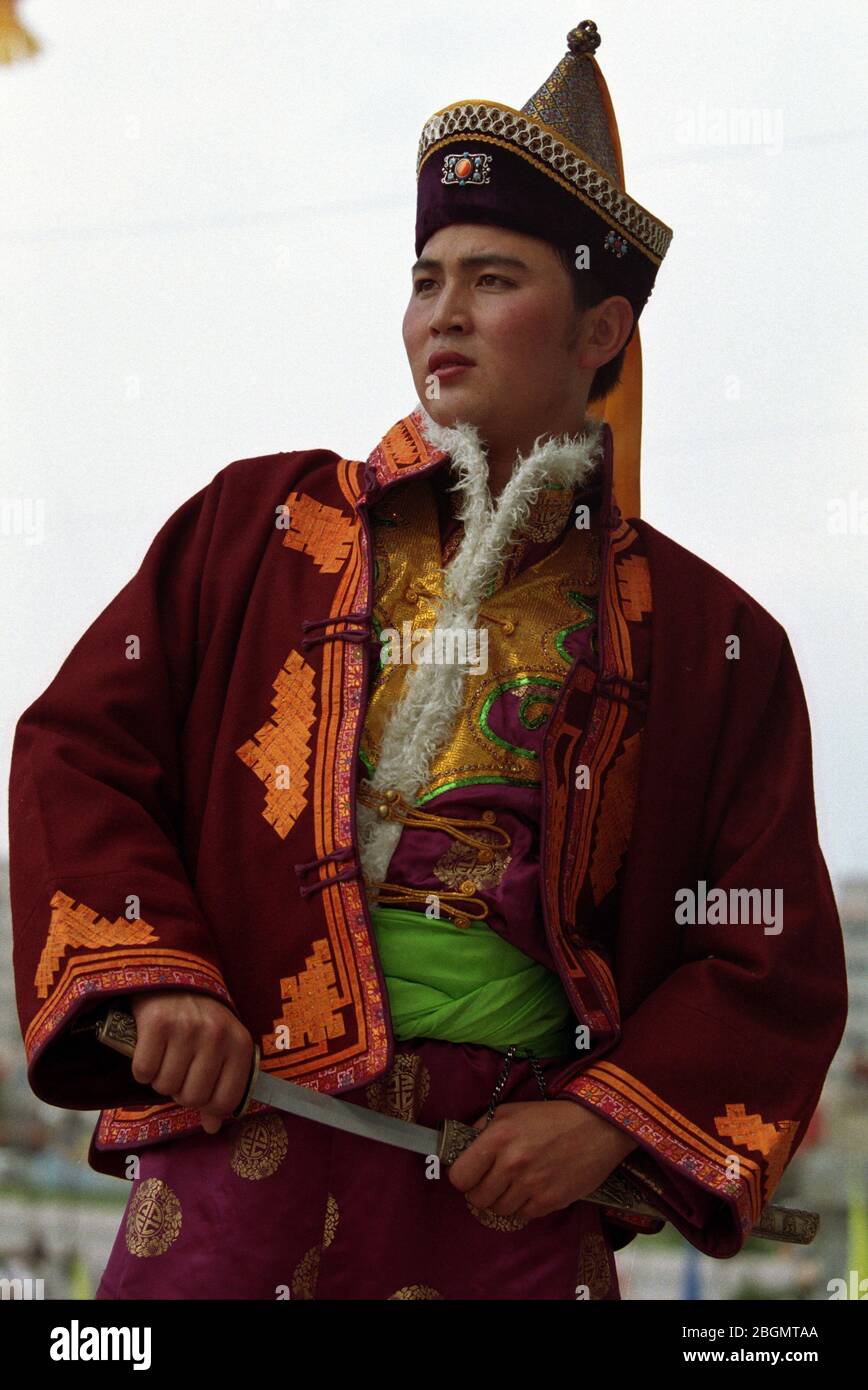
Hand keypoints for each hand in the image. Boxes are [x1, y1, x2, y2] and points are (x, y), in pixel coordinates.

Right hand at [127, 990, 253, 1134]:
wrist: (174, 980)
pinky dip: (142, 1068)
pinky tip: (150, 1049)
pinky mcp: (157, 1023)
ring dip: (160, 1078)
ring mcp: (187, 1028)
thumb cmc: (200, 1021)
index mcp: (239, 1044)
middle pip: (192, 1098)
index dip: (207, 1105)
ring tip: (166, 1055)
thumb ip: (221, 1088)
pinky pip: (143, 1072)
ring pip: (165, 1087)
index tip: (199, 1089)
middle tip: (179, 1068)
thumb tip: (212, 1128)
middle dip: (180, 1090)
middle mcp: (216, 1035)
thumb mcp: (221, 1049)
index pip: (224, 1101)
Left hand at [447, 1099, 637, 1220]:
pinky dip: (524, 1205)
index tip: (471, 1173)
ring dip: (503, 1200)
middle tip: (493, 1180)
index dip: (463, 1177)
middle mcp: (512, 1163)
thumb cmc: (551, 1117)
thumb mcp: (511, 1111)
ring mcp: (532, 1185)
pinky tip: (534, 1188)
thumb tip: (461, 1149)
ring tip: (515, 1183)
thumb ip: (482, 1128)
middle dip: (482, 1191)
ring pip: (499, 1210)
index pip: (460, 1176)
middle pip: (477, 1199)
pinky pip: (522, 1215)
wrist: (597, 1127)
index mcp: (498, 1136)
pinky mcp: (550, 1201)